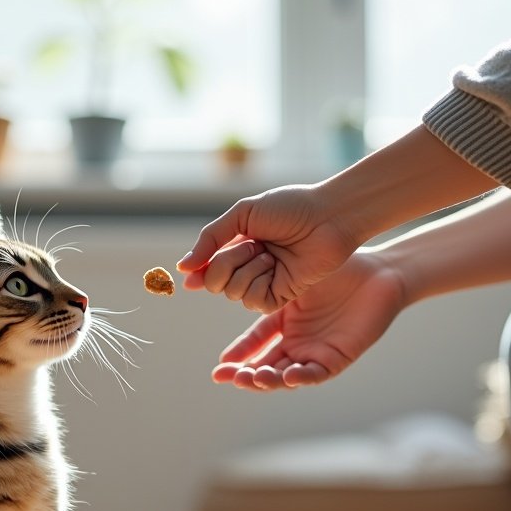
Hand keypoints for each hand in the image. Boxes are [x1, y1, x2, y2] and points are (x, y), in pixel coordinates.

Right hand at [177, 185, 359, 312]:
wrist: (328, 216)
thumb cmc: (290, 208)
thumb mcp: (243, 214)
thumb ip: (211, 238)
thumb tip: (183, 267)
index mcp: (238, 247)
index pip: (207, 268)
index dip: (197, 272)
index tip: (189, 274)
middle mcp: (249, 267)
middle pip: (215, 283)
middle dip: (227, 263)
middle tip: (253, 245)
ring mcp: (265, 283)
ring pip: (233, 293)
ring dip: (248, 270)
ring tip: (271, 254)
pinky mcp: (281, 296)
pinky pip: (254, 302)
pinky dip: (260, 284)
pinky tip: (276, 268)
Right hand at [212, 251, 405, 389]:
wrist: (377, 266)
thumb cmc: (330, 259)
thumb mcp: (276, 265)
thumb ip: (236, 266)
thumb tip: (191, 274)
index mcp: (284, 319)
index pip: (254, 344)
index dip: (237, 357)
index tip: (218, 367)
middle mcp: (298, 339)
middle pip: (266, 365)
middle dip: (245, 374)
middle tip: (227, 377)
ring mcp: (317, 350)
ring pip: (286, 375)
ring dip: (267, 380)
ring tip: (251, 378)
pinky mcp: (338, 357)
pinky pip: (316, 373)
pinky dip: (300, 377)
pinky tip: (286, 375)